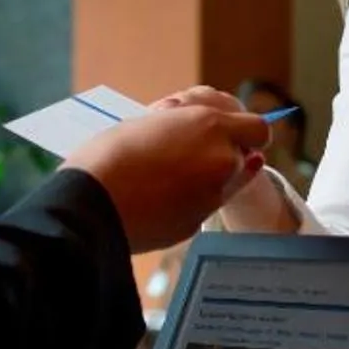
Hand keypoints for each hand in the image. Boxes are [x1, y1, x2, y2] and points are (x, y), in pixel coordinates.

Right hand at [68, 88, 271, 250]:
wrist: (90, 204)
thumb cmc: (109, 155)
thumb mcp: (150, 124)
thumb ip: (182, 128)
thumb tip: (193, 133)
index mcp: (210, 126)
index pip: (259, 129)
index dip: (245, 132)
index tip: (228, 134)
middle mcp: (221, 160)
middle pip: (244, 158)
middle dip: (224, 155)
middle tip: (187, 154)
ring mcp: (212, 196)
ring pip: (226, 185)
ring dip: (207, 179)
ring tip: (166, 176)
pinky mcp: (196, 224)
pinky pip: (202, 207)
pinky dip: (188, 202)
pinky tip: (157, 198)